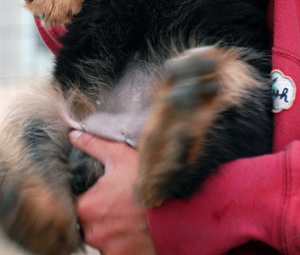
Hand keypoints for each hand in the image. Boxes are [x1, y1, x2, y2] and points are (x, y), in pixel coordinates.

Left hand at [69, 132, 155, 254]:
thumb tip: (73, 135)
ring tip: (130, 214)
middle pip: (89, 222)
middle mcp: (92, 232)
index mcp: (86, 207)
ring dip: (112, 229)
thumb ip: (92, 145)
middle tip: (119, 201)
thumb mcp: (119, 155)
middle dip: (101, 213)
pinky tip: (136, 228)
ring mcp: (108, 248)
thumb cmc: (146, 180)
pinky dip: (124, 241)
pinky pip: (117, 250)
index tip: (104, 191)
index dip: (90, 195)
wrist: (176, 210)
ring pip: (103, 237)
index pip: (78, 202)